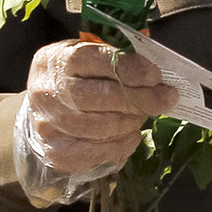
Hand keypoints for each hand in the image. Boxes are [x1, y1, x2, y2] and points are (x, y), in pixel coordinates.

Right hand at [23, 39, 176, 175]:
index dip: (129, 70)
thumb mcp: (92, 59)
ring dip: (130, 122)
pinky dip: (121, 145)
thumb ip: (120, 62)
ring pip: (99, 127)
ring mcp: (48, 124)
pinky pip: (96, 152)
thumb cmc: (78, 79)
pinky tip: (131, 134)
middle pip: (98, 97)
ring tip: (143, 115)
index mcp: (57, 59)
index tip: (156, 77)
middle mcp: (47, 91)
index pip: (96, 61)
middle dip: (139, 99)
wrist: (47, 107)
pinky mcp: (55, 152)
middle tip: (165, 99)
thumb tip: (156, 78)